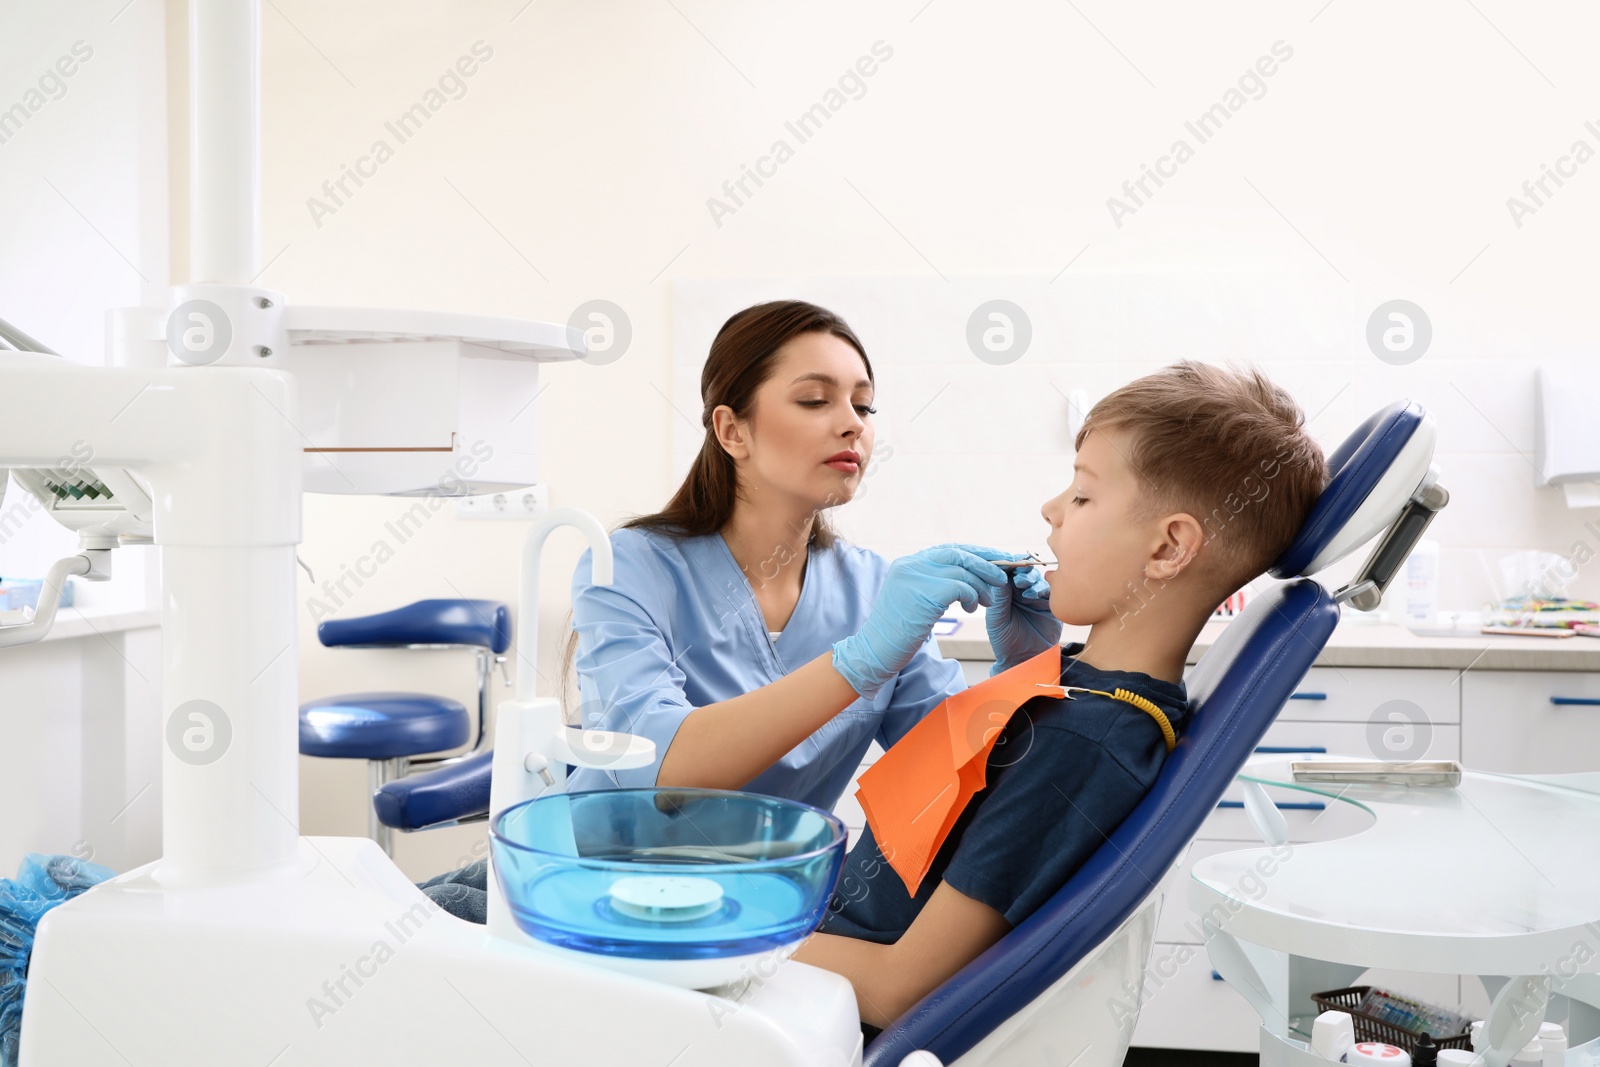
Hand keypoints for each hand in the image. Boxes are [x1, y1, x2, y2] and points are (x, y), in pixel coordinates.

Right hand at [832, 544, 1010, 697]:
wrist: (875, 652)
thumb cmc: (896, 633)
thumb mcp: (911, 600)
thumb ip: (931, 584)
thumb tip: (963, 579)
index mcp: (907, 564)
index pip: (947, 550)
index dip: (973, 554)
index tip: (991, 561)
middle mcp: (911, 565)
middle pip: (957, 553)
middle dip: (984, 563)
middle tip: (1001, 576)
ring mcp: (916, 577)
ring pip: (963, 570)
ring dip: (981, 585)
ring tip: (985, 600)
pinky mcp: (926, 593)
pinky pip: (962, 587)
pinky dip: (973, 596)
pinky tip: (972, 607)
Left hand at [984, 557, 1062, 674]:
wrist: (1023, 660)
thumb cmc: (1006, 641)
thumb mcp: (997, 618)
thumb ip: (1000, 597)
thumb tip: (1000, 573)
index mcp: (1006, 593)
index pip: (1007, 572)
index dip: (1008, 565)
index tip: (1006, 563)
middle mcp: (1021, 592)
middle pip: (1024, 571)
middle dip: (1021, 570)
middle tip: (1018, 576)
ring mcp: (1037, 597)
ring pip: (1037, 578)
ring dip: (1031, 579)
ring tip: (1024, 588)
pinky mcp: (1051, 605)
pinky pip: (1050, 591)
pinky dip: (1042, 588)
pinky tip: (1033, 595)